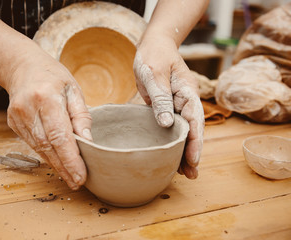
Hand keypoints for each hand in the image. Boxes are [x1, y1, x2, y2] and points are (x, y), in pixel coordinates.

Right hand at [6, 51, 91, 189]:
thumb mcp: (74, 90)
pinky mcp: (13, 124)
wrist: (23, 68)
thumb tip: (88, 142)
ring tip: (70, 178)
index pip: (60, 136)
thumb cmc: (53, 77)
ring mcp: (17, 118)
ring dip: (56, 165)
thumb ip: (81, 116)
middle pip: (48, 147)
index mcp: (46, 98)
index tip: (81, 175)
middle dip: (64, 167)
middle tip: (77, 182)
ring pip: (39, 149)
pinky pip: (32, 144)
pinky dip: (47, 156)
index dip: (70, 159)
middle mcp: (28, 109)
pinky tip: (58, 164)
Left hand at [133, 35, 203, 178]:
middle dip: (192, 152)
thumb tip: (167, 124)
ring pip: (182, 132)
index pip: (195, 121)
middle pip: (192, 130)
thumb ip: (160, 98)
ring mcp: (176, 105)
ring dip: (183, 150)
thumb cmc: (153, 55)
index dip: (195, 141)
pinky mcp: (166, 108)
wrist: (152, 46)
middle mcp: (185, 102)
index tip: (193, 159)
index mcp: (188, 93)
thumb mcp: (154, 74)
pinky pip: (171, 127)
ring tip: (183, 173)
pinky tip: (169, 155)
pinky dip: (171, 141)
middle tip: (191, 174)